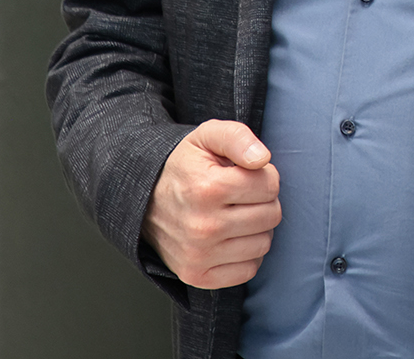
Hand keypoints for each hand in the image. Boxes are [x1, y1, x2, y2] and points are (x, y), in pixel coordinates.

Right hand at [143, 120, 281, 288]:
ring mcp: (198, 255)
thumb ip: (238, 138)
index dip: (264, 176)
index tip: (246, 175)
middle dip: (264, 201)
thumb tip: (262, 159)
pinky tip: (231, 238)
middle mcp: (203, 226)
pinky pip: (248, 270)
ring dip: (256, 228)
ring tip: (236, 215)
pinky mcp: (197, 276)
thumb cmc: (185, 167)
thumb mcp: (207, 136)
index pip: (270, 185)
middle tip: (242, 196)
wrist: (143, 201)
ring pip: (263, 244)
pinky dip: (247, 254)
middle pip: (271, 215)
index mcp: (208, 188)